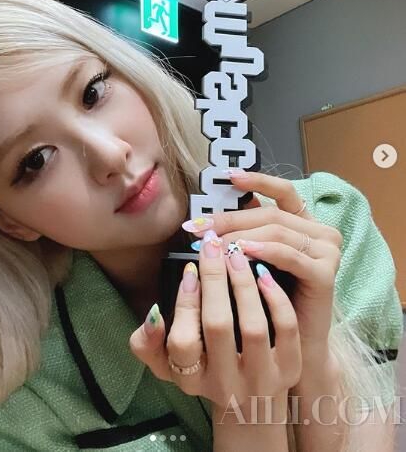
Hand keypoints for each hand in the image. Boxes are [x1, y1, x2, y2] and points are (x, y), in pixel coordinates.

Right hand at [129, 228, 301, 411]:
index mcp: (192, 380)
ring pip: (253, 327)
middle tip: (212, 246)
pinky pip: (287, 330)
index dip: (184, 303)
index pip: (182, 343)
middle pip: (218, 326)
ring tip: (236, 254)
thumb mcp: (168, 364)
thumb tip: (154, 312)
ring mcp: (261, 379)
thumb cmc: (205, 369)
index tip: (188, 270)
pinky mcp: (290, 369)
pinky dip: (275, 299)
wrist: (251, 399)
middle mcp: (226, 385)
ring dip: (243, 284)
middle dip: (214, 279)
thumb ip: (148, 343)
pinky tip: (264, 274)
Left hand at [182, 170, 343, 359]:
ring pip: (276, 230)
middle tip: (197, 227)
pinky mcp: (326, 272)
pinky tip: (241, 253)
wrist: (291, 346)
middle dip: (229, 218)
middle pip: (270, 213)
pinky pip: (289, 254)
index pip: (284, 191)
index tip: (228, 176)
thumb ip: (245, 233)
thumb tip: (213, 212)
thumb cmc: (269, 301)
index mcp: (304, 224)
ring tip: (211, 243)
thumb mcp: (254, 261)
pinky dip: (263, 250)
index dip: (257, 180)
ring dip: (239, 235)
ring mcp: (326, 250)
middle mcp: (319, 232)